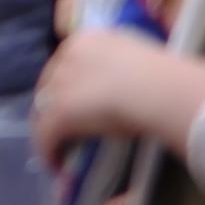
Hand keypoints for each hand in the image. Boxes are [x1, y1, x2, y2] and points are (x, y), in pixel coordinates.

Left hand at [32, 28, 204, 166]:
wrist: (158, 89)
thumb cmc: (160, 73)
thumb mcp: (136, 56)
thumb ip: (122, 64)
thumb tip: (127, 79)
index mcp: (86, 40)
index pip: (65, 62)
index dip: (67, 83)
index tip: (75, 98)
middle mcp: (66, 57)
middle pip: (49, 83)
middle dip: (52, 104)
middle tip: (63, 125)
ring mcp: (61, 84)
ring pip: (43, 108)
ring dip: (47, 128)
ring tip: (56, 146)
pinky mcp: (60, 114)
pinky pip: (46, 134)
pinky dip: (47, 150)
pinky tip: (55, 164)